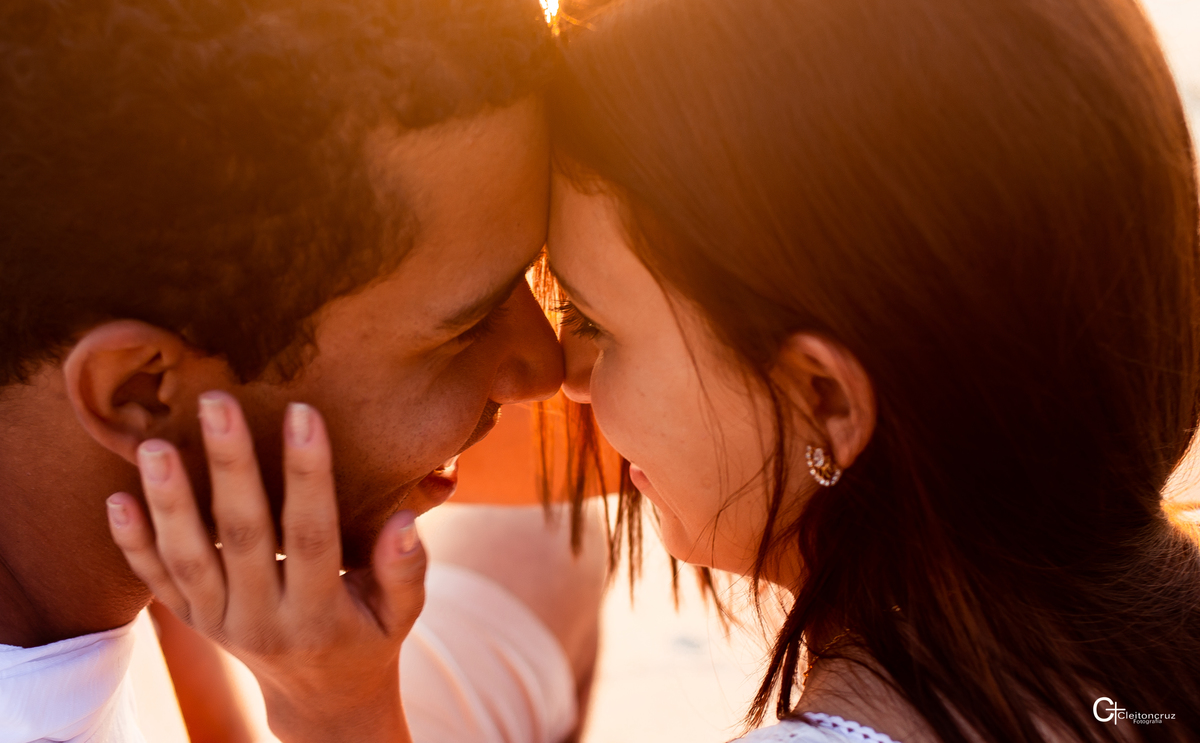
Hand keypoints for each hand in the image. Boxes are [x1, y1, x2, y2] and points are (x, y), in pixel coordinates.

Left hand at [106, 392, 423, 742]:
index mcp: (318, 614)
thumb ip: (405, 570)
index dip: (308, 474)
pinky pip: (158, 582)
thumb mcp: (402, 614)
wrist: (320, 699)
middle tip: (215, 404)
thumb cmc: (369, 637)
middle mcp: (261, 620)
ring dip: (169, 501)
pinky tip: (116, 499)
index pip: (311, 535)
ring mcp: (219, 623)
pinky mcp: (191, 622)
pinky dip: (133, 544)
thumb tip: (404, 519)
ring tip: (154, 445)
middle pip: (241, 536)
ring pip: (188, 558)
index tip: (303, 412)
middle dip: (230, 467)